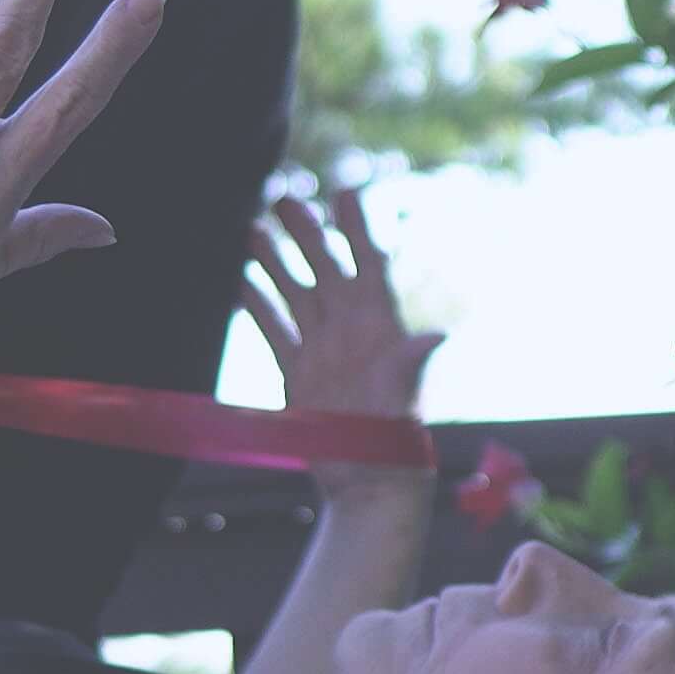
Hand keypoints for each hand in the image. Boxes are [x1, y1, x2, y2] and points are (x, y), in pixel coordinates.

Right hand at [244, 184, 440, 510]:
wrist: (366, 481)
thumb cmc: (395, 441)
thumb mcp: (405, 397)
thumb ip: (412, 363)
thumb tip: (436, 336)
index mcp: (380, 325)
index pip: (368, 263)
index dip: (356, 228)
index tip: (345, 191)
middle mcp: (350, 330)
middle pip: (325, 268)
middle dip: (306, 233)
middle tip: (284, 198)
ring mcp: (321, 348)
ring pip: (294, 292)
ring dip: (274, 262)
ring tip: (250, 229)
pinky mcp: (296, 370)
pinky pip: (273, 327)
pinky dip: (256, 304)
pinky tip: (237, 281)